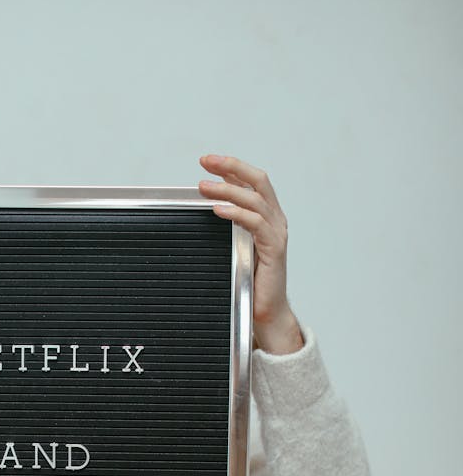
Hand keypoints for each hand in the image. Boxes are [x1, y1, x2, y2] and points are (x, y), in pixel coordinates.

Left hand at [198, 154, 302, 354]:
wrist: (265, 313)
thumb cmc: (248, 284)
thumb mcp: (233, 249)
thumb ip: (226, 230)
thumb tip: (200, 213)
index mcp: (266, 216)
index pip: (251, 182)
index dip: (231, 167)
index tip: (206, 161)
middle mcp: (275, 220)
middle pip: (258, 180)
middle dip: (231, 167)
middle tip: (205, 162)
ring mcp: (276, 233)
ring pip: (254, 199)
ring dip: (227, 189)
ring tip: (203, 186)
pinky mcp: (274, 249)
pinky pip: (255, 223)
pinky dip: (236, 213)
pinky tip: (218, 209)